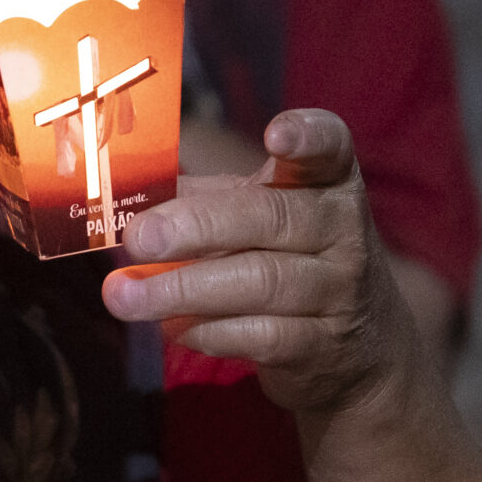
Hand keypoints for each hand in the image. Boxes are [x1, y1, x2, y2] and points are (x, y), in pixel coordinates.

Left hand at [100, 109, 414, 417]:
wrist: (359, 344)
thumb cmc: (292, 258)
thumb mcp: (261, 216)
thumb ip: (203, 199)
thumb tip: (127, 198)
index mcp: (326, 183)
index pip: (329, 148)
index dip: (307, 137)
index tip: (276, 135)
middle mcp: (342, 231)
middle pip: (270, 219)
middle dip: (197, 227)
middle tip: (139, 237)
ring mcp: (336, 291)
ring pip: (260, 282)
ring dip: (182, 290)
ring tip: (123, 296)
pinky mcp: (320, 346)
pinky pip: (259, 336)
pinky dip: (207, 330)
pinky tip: (170, 328)